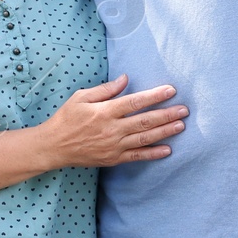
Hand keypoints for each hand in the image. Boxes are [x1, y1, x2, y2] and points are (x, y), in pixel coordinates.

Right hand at [40, 74, 187, 168]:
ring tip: (181, 126)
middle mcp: (112, 129)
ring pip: (144, 138)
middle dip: (167, 114)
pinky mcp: (113, 159)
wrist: (53, 147)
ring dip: (165, 132)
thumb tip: (125, 79)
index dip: (154, 96)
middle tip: (184, 110)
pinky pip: (136, 156)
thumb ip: (105, 89)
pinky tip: (167, 150)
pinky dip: (153, 154)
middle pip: (145, 121)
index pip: (135, 102)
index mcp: (105, 112)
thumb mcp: (81, 97)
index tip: (171, 90)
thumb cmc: (66, 118)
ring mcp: (113, 146)